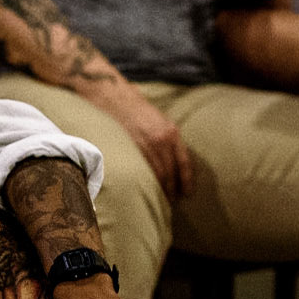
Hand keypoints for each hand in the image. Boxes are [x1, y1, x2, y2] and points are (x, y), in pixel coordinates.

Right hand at [96, 84, 193, 199]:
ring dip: (158, 190)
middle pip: (171, 172)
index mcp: (171, 132)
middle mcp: (162, 139)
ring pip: (156, 175)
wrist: (111, 96)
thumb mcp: (157, 120)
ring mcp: (145, 145)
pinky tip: (143, 190)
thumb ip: (165, 138)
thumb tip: (170, 159)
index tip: (187, 193)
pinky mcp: (128, 149)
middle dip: (172, 189)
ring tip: (157, 200)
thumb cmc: (132, 108)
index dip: (186, 181)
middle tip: (171, 202)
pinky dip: (144, 183)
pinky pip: (140, 171)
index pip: (184, 163)